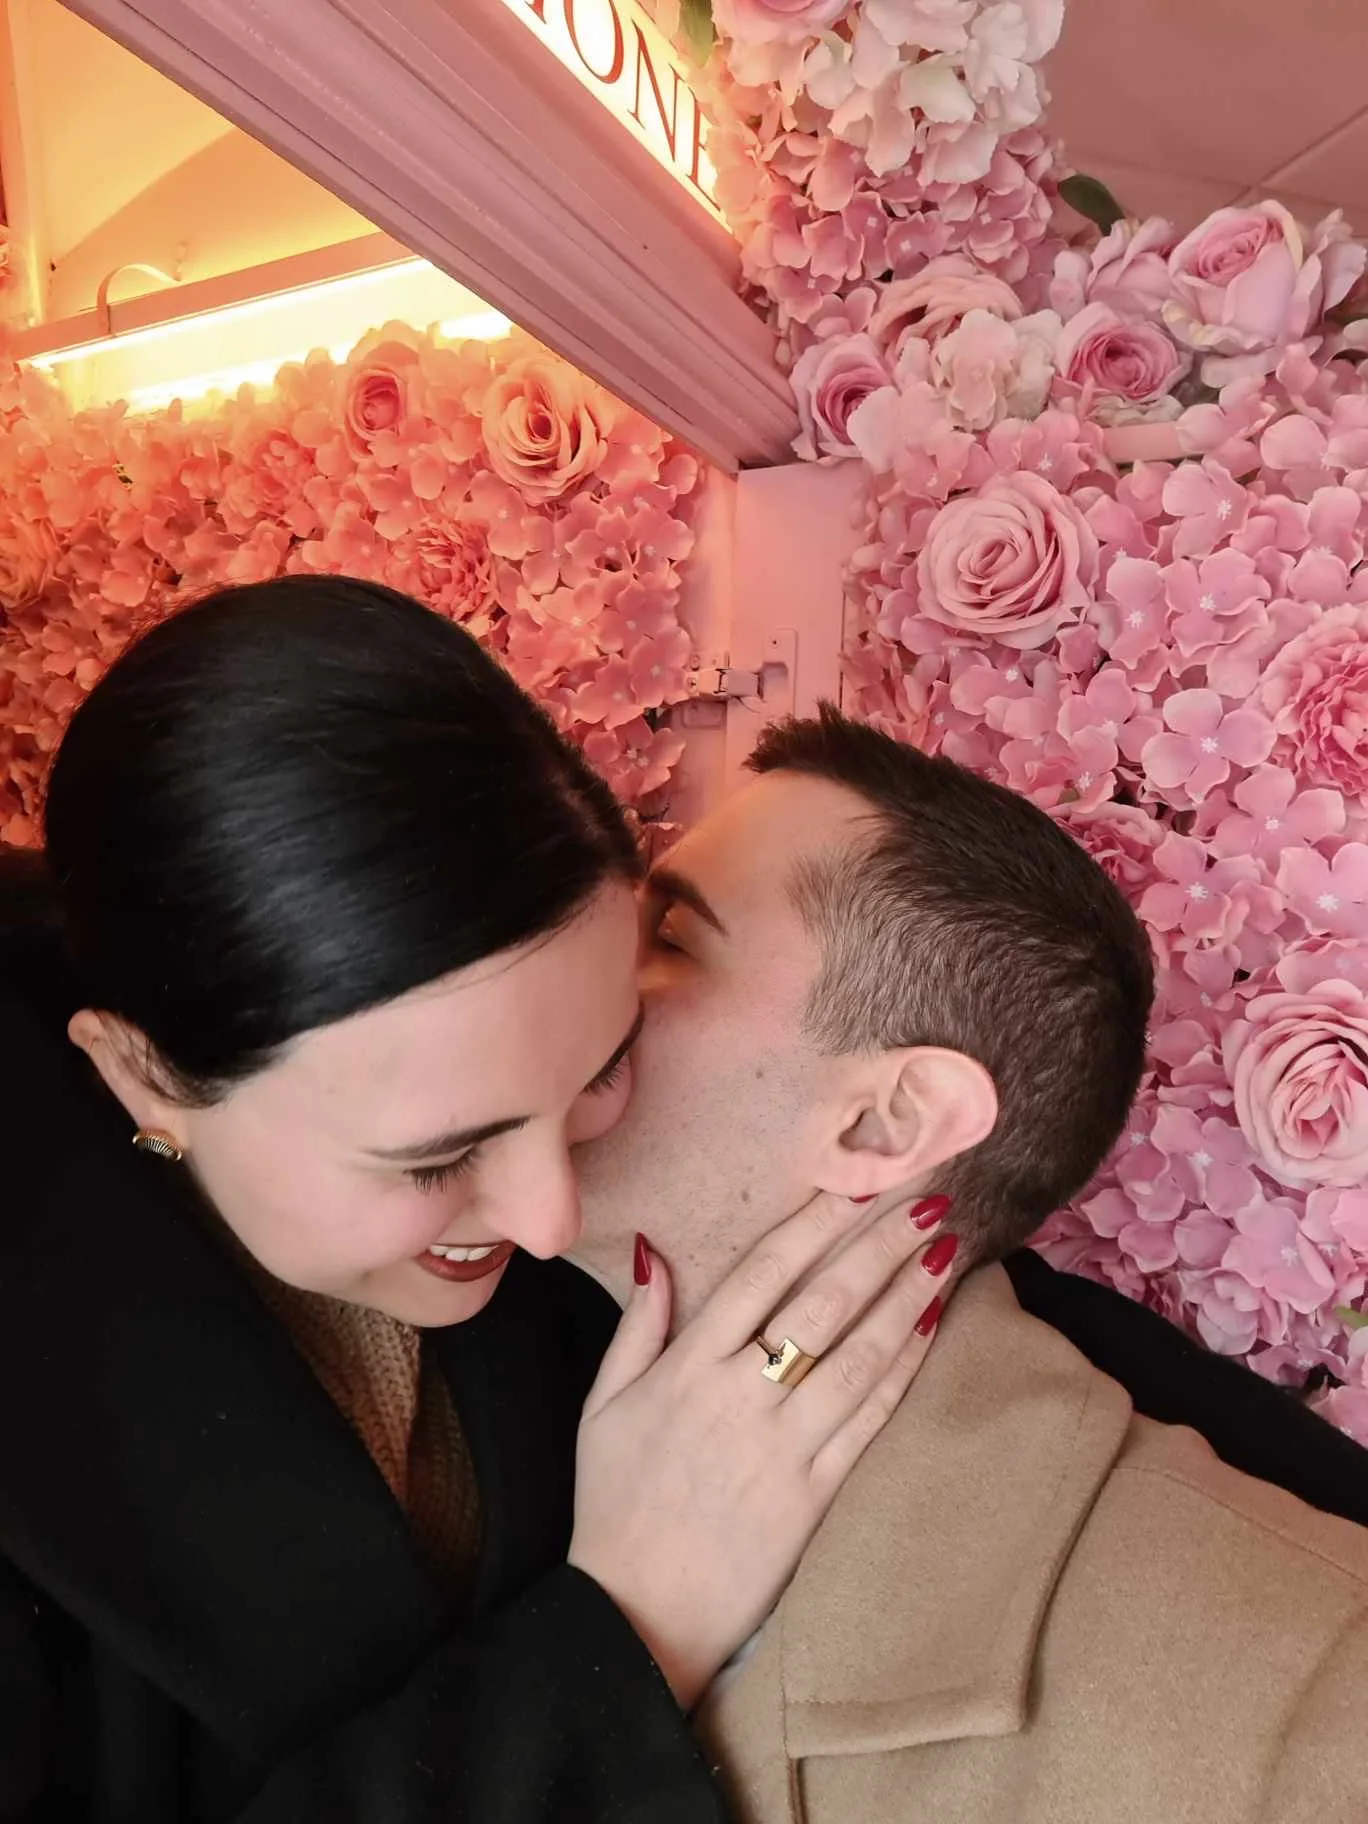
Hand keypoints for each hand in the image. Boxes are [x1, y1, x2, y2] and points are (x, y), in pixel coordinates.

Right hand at [567, 1191, 954, 1707]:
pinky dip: (903, 1371)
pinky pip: (869, 1420)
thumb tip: (655, 1248)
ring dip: (908, 1299)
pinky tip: (931, 1331)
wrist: (636, 1614)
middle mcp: (741, 1395)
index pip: (761, 1274)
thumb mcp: (602, 1405)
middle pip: (824, 1303)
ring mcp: (783, 1446)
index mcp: (688, 1367)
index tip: (856, 1187)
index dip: (813, 1225)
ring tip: (947, 1253)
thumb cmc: (614, 1503)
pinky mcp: (815, 1494)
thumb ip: (637, 1324)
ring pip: (859, 1356)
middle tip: (927, 1201)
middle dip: (880, 1247)